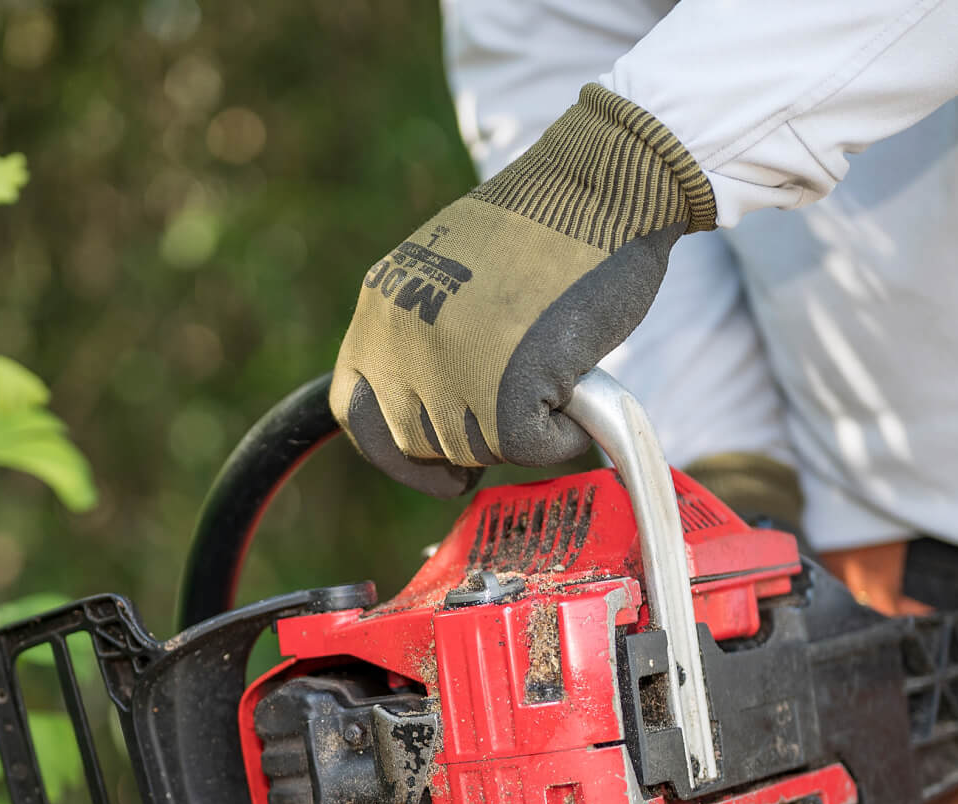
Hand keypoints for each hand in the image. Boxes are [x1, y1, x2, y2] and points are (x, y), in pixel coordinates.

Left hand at [330, 86, 715, 495]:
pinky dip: (563, 435)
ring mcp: (447, 364)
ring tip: (555, 374)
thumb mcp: (452, 269)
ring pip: (472, 449)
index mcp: (381, 303)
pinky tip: (579, 388)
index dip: (391, 449)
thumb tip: (432, 408)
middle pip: (414, 439)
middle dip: (466, 444)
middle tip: (513, 423)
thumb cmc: (547, 224)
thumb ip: (429, 332)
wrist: (603, 183)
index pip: (354, 408)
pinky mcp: (504, 389)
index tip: (435, 466)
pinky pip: (530, 449)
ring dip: (519, 431)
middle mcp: (401, 335)